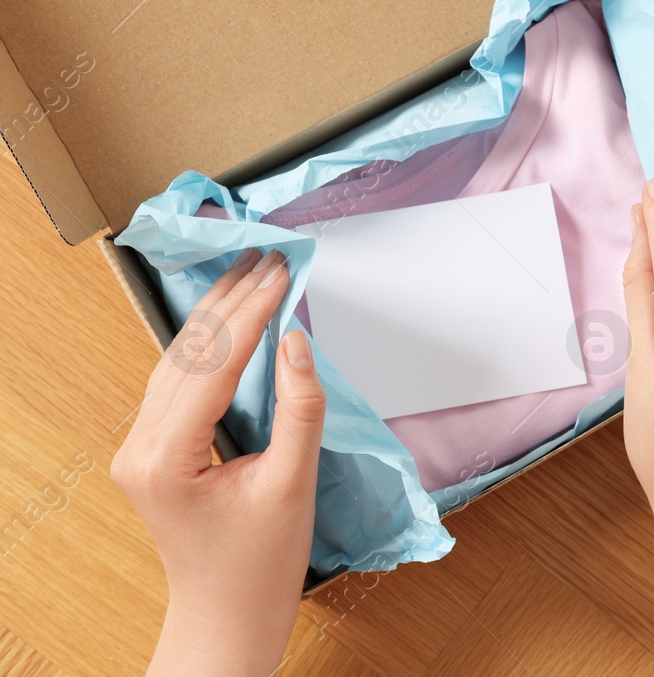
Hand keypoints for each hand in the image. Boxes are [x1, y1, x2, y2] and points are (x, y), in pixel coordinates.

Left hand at [112, 249, 325, 675]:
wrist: (227, 615)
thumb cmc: (259, 564)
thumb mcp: (292, 482)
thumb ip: (298, 408)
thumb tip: (296, 341)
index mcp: (164, 458)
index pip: (212, 363)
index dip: (251, 312)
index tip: (281, 272)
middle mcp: (137, 448)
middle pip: (187, 353)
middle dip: (231, 301)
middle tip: (269, 257)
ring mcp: (137, 449)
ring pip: (176, 361)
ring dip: (217, 315)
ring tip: (252, 272)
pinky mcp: (151, 450)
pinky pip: (176, 381)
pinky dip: (208, 344)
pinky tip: (230, 318)